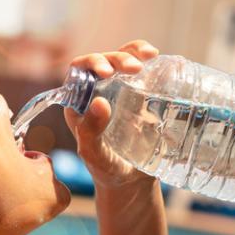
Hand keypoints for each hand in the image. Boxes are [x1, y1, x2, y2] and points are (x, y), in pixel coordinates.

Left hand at [64, 40, 158, 188]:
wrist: (132, 181)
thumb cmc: (107, 170)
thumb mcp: (95, 155)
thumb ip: (91, 133)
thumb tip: (99, 103)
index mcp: (79, 102)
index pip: (78, 71)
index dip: (90, 63)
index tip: (106, 71)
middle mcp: (97, 91)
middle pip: (103, 61)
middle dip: (117, 58)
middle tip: (134, 68)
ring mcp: (120, 90)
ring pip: (122, 59)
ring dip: (133, 52)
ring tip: (149, 56)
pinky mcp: (141, 93)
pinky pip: (142, 69)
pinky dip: (147, 58)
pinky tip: (156, 57)